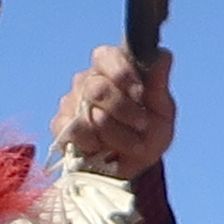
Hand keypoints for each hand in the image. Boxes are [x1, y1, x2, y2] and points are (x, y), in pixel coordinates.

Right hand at [53, 44, 174, 176]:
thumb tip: (163, 55)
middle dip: (123, 111)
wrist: (136, 168)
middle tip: (142, 124)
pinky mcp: (61, 126)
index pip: (105, 56)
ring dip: (116, 135)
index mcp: (112, 69)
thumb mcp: (162, 111)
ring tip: (131, 144)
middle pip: (97, 89)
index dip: (122, 74)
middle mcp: (88, 80)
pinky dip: (94, 145)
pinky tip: (104, 149)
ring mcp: (71, 102)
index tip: (140, 94)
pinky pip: (73, 132)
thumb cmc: (149, 133)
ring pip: (88, 114)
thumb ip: (158, 84)